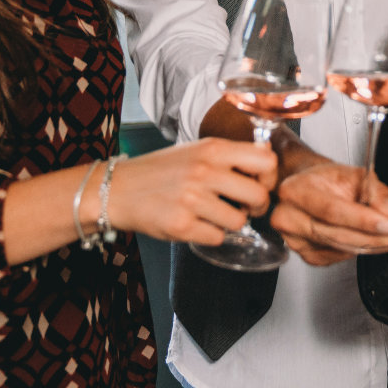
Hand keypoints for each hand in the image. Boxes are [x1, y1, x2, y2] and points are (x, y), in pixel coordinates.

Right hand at [104, 138, 276, 246]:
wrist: (118, 189)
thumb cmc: (163, 170)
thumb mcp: (198, 150)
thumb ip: (230, 156)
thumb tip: (267, 164)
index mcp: (214, 149)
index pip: (266, 160)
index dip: (269, 176)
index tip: (261, 183)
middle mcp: (205, 171)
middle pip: (259, 195)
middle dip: (257, 206)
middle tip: (246, 207)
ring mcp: (193, 199)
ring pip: (240, 221)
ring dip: (231, 222)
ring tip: (214, 214)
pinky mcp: (181, 225)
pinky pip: (218, 237)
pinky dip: (211, 235)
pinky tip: (197, 223)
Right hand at [270, 160, 387, 265]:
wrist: (309, 186)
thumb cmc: (329, 179)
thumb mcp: (356, 175)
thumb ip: (377, 193)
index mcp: (296, 190)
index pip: (332, 210)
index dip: (363, 220)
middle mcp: (287, 216)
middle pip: (335, 234)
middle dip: (373, 238)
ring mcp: (293, 238)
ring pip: (338, 249)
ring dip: (370, 247)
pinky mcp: (303, 254)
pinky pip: (335, 257)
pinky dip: (356, 251)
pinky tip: (368, 241)